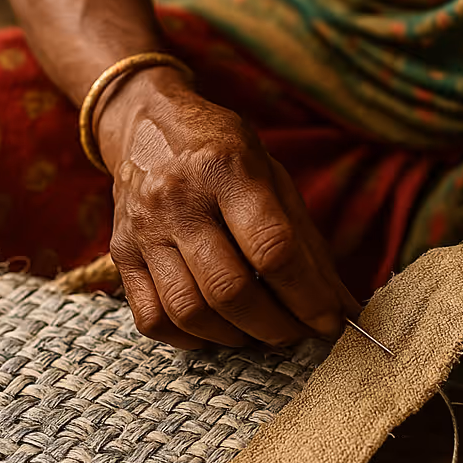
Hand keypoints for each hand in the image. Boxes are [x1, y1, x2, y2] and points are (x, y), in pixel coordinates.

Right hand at [98, 68, 361, 349]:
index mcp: (225, 169)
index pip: (272, 249)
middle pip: (230, 289)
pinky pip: (153, 319)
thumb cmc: (221, 152)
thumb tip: (340, 305)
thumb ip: (306, 241)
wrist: (144, 124)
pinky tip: (216, 329)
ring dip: (236, 338)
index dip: (308, 296)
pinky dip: (191, 338)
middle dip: (275, 326)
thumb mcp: (272, 174)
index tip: (330, 321)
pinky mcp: (121, 254)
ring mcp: (143, 230)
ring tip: (260, 332)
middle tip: (298, 332)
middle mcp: (178, 199)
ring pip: (189, 312)